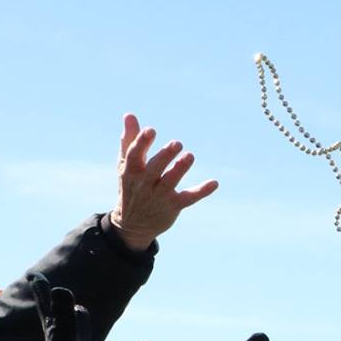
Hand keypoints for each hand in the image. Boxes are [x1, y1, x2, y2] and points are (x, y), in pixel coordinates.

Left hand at [28, 276, 118, 340]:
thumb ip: (63, 317)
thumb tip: (60, 289)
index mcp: (58, 336)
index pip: (49, 308)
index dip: (42, 292)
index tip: (33, 276)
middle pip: (64, 318)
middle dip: (60, 304)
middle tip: (56, 290)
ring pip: (83, 334)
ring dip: (83, 322)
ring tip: (84, 310)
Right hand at [110, 114, 219, 252]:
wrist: (132, 225)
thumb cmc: (131, 186)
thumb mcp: (127, 165)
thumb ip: (129, 140)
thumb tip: (129, 114)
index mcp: (131, 171)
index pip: (134, 156)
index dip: (141, 143)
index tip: (151, 130)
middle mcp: (144, 184)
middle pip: (154, 168)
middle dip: (165, 156)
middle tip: (177, 143)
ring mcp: (159, 196)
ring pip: (170, 182)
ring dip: (180, 169)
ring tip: (190, 155)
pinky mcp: (173, 206)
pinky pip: (188, 198)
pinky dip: (201, 191)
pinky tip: (214, 183)